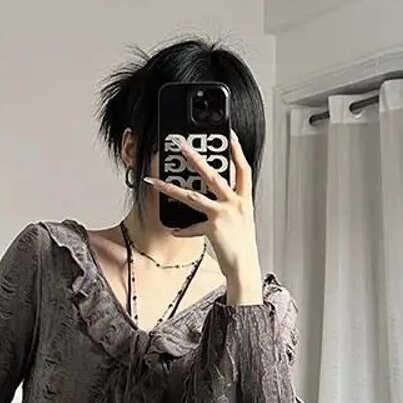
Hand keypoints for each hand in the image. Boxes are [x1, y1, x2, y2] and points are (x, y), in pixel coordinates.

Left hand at [143, 128, 263, 304]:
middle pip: (213, 175)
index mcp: (245, 200)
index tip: (229, 136)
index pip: (243, 169)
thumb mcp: (241, 222)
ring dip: (172, 188)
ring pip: (193, 196)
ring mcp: (224, 214)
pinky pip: (192, 226)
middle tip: (182, 146)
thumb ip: (229, 208)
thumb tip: (214, 203)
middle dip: (196, 159)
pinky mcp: (213, 227)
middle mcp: (235, 203)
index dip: (237, 151)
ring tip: (157, 182)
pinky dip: (182, 229)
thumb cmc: (243, 247)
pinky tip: (173, 229)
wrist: (244, 266)